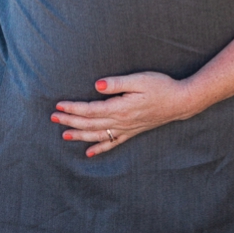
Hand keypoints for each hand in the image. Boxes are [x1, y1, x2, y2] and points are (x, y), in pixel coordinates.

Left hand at [51, 72, 194, 156]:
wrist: (180, 102)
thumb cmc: (161, 86)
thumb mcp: (139, 80)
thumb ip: (116, 84)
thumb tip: (96, 86)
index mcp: (120, 108)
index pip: (90, 110)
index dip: (73, 109)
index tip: (59, 106)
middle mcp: (121, 122)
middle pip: (90, 124)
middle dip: (70, 122)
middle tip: (53, 118)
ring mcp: (127, 129)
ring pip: (98, 135)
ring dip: (79, 135)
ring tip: (64, 135)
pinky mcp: (132, 132)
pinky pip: (112, 143)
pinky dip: (99, 148)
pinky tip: (89, 152)